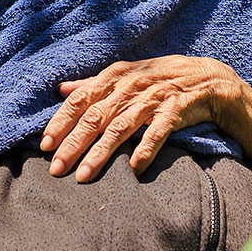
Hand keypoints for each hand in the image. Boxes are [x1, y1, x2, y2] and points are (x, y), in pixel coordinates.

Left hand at [40, 56, 241, 181]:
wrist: (206, 78)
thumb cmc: (159, 78)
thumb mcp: (125, 75)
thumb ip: (93, 84)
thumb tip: (62, 89)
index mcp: (115, 77)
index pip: (81, 100)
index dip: (61, 122)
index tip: (45, 145)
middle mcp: (131, 87)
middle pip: (95, 117)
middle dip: (73, 144)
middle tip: (56, 169)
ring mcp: (153, 99)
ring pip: (120, 128)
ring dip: (100, 153)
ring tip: (83, 176)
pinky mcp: (175, 111)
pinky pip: (157, 132)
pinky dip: (145, 150)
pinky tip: (132, 169)